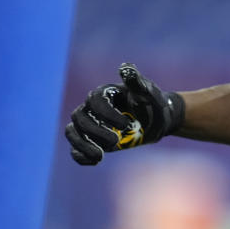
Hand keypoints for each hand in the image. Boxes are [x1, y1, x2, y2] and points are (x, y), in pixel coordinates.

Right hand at [65, 63, 184, 164]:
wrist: (157, 121)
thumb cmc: (152, 104)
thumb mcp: (149, 93)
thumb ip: (137, 82)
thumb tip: (125, 68)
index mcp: (104, 93)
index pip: (95, 101)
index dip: (107, 114)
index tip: (126, 125)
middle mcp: (92, 107)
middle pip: (80, 117)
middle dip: (95, 131)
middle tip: (115, 141)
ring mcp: (90, 124)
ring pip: (72, 132)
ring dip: (83, 145)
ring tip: (99, 156)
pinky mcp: (91, 140)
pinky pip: (76, 148)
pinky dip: (80, 155)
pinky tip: (94, 161)